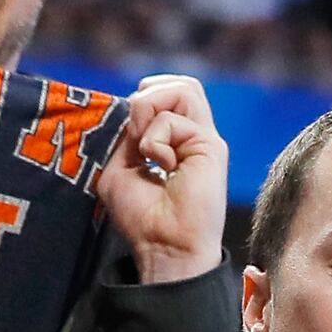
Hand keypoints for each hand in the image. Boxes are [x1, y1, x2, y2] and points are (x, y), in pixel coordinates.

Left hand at [92, 75, 227, 284]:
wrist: (165, 248)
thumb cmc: (143, 220)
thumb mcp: (120, 169)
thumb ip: (127, 137)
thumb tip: (134, 108)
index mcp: (176, 142)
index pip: (166, 94)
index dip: (141, 100)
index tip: (128, 136)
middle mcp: (194, 138)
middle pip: (180, 83)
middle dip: (148, 96)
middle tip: (136, 135)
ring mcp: (204, 139)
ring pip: (183, 87)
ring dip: (149, 109)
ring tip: (146, 146)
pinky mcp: (211, 146)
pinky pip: (173, 118)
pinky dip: (154, 138)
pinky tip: (161, 166)